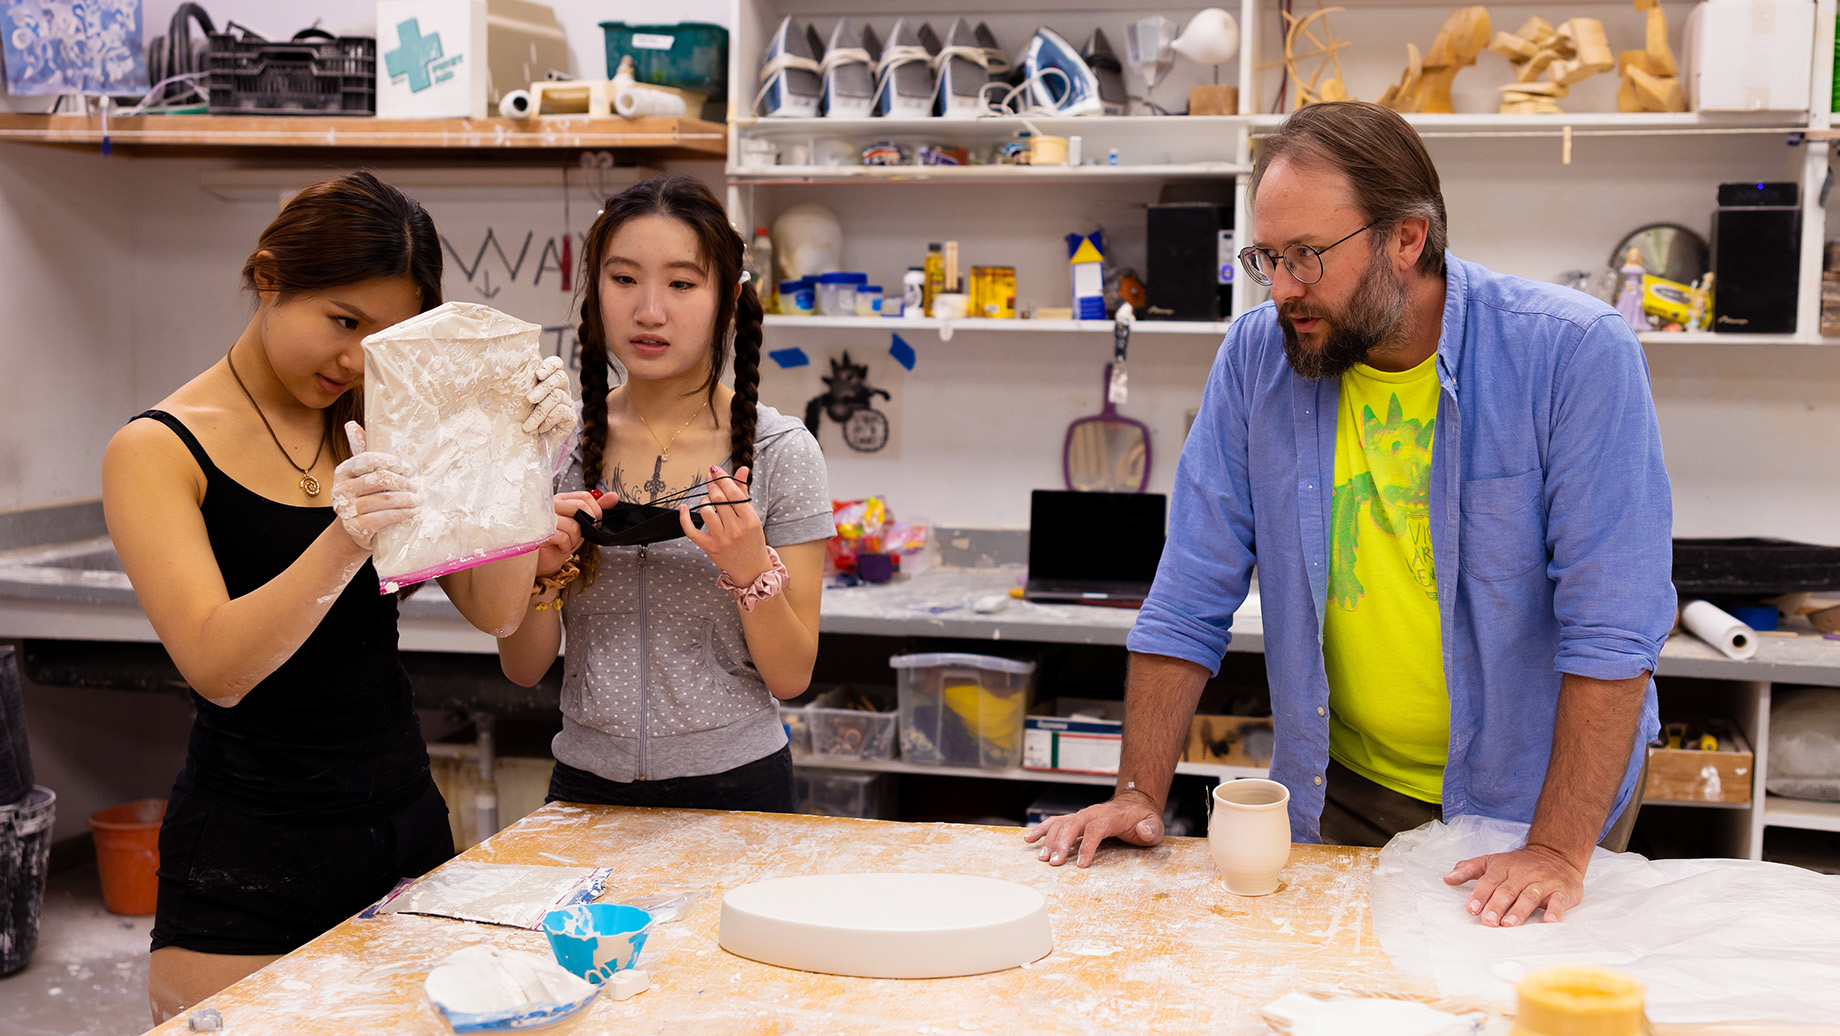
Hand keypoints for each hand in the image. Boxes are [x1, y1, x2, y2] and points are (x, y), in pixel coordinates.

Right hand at [331, 422, 419, 551]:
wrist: (355, 529)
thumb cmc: (365, 496)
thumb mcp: (363, 474)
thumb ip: (362, 451)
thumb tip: (351, 424)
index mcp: (343, 471)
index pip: (367, 459)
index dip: (390, 462)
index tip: (407, 468)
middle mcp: (341, 489)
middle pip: (378, 480)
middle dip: (402, 482)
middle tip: (416, 486)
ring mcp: (346, 509)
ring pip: (383, 500)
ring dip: (406, 499)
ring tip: (418, 499)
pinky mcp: (356, 527)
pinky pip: (384, 517)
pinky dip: (402, 514)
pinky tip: (413, 512)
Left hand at [523, 355, 575, 441]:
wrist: (527, 445)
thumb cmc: (520, 420)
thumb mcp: (516, 401)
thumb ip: (516, 386)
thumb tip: (499, 372)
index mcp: (549, 380)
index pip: (556, 364)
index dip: (549, 365)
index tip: (537, 374)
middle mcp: (561, 389)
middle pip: (560, 377)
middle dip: (543, 387)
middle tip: (529, 399)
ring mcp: (568, 403)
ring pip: (557, 396)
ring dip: (539, 411)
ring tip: (528, 425)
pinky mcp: (571, 417)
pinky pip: (561, 412)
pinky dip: (547, 421)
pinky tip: (539, 429)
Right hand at [539, 490, 604, 574]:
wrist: (547, 559)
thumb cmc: (564, 540)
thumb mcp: (583, 524)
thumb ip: (596, 510)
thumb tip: (613, 496)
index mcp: (562, 500)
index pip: (585, 496)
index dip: (596, 510)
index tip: (596, 523)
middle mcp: (551, 505)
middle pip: (580, 506)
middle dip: (589, 524)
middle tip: (584, 534)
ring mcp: (544, 518)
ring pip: (573, 525)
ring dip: (575, 539)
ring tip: (568, 542)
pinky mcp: (540, 532)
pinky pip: (563, 538)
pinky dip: (566, 546)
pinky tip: (560, 547)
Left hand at [681, 466, 770, 583]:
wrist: (751, 568)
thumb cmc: (752, 539)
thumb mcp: (752, 516)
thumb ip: (743, 492)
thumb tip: (742, 469)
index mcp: (750, 520)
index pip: (733, 492)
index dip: (722, 478)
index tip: (715, 470)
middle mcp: (736, 529)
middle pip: (718, 499)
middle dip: (711, 484)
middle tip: (709, 478)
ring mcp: (721, 539)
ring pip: (705, 510)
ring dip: (704, 499)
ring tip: (708, 499)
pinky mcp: (709, 547)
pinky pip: (691, 530)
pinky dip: (684, 518)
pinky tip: (684, 508)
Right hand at [1023, 790, 1163, 867]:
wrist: (1135, 805)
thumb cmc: (1143, 819)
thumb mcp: (1154, 825)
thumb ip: (1150, 829)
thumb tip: (1143, 830)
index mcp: (1111, 816)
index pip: (1096, 828)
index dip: (1088, 846)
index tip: (1081, 864)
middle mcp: (1092, 813)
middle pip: (1073, 825)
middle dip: (1061, 843)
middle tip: (1054, 862)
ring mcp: (1082, 815)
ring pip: (1061, 824)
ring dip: (1049, 840)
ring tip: (1042, 858)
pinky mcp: (1075, 820)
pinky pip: (1055, 822)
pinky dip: (1041, 830)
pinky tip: (1029, 839)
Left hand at [1444, 842, 1585, 925]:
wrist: (1555, 854)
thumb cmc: (1518, 864)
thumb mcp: (1491, 862)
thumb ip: (1468, 869)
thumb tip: (1447, 878)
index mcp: (1504, 867)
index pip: (1489, 881)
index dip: (1480, 895)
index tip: (1472, 909)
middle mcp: (1522, 874)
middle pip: (1508, 890)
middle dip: (1496, 906)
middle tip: (1488, 921)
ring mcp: (1543, 882)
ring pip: (1530, 896)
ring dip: (1519, 910)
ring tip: (1509, 924)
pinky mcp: (1561, 891)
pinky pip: (1558, 901)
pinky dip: (1554, 911)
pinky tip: (1549, 921)